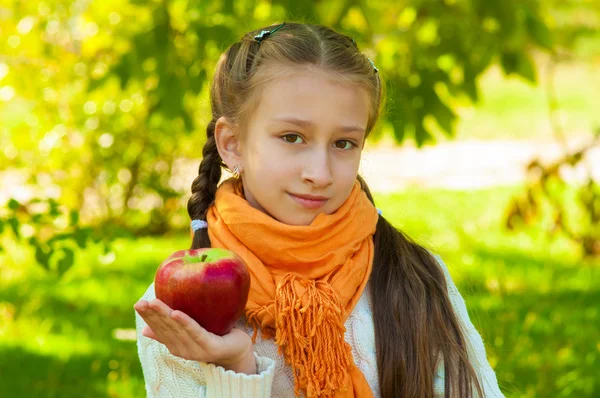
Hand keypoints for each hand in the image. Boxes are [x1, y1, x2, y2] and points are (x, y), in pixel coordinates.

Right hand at [134, 299, 253, 371]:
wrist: (237, 349)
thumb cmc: (212, 336)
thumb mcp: (189, 332)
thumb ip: (169, 330)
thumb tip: (144, 329)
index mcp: (175, 345)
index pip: (158, 329)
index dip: (148, 317)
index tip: (138, 304)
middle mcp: (183, 349)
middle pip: (166, 328)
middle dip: (152, 314)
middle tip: (141, 302)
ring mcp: (196, 349)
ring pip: (177, 329)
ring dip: (164, 315)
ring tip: (154, 302)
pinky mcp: (209, 346)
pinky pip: (196, 332)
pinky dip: (185, 322)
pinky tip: (175, 312)